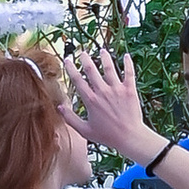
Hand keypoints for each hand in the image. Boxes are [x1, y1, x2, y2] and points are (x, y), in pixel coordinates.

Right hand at [62, 40, 159, 162]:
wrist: (129, 137)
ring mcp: (117, 89)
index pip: (78, 80)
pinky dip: (128, 63)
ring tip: (102, 50)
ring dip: (105, 57)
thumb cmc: (108, 136)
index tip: (67, 60)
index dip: (70, 68)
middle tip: (82, 52)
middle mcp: (102, 91)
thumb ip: (70, 118)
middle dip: (85, 58)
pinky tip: (126, 55)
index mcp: (91, 100)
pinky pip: (129, 73)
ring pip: (109, 68)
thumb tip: (59, 107)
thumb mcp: (85, 130)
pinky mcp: (130, 90)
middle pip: (92, 70)